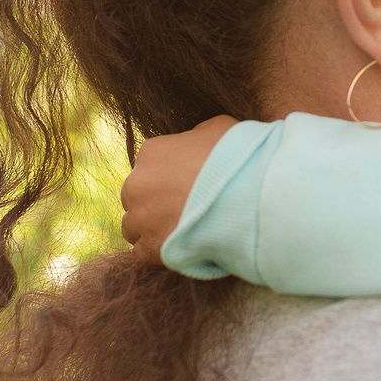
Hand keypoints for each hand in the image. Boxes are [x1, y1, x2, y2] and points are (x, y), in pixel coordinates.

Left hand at [121, 114, 238, 261]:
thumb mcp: (219, 129)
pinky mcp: (150, 248)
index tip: (188, 185)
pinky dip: (156, 250)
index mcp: (151, 152)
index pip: (149, 166)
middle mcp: (136, 184)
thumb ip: (197, 136)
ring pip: (133, 225)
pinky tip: (177, 247)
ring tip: (180, 231)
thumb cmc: (237, 159)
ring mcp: (141, 218)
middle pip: (136, 195)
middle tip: (183, 209)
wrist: (247, 198)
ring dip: (151, 227)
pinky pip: (141, 251)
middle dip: (154, 202)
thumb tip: (196, 142)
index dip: (169, 177)